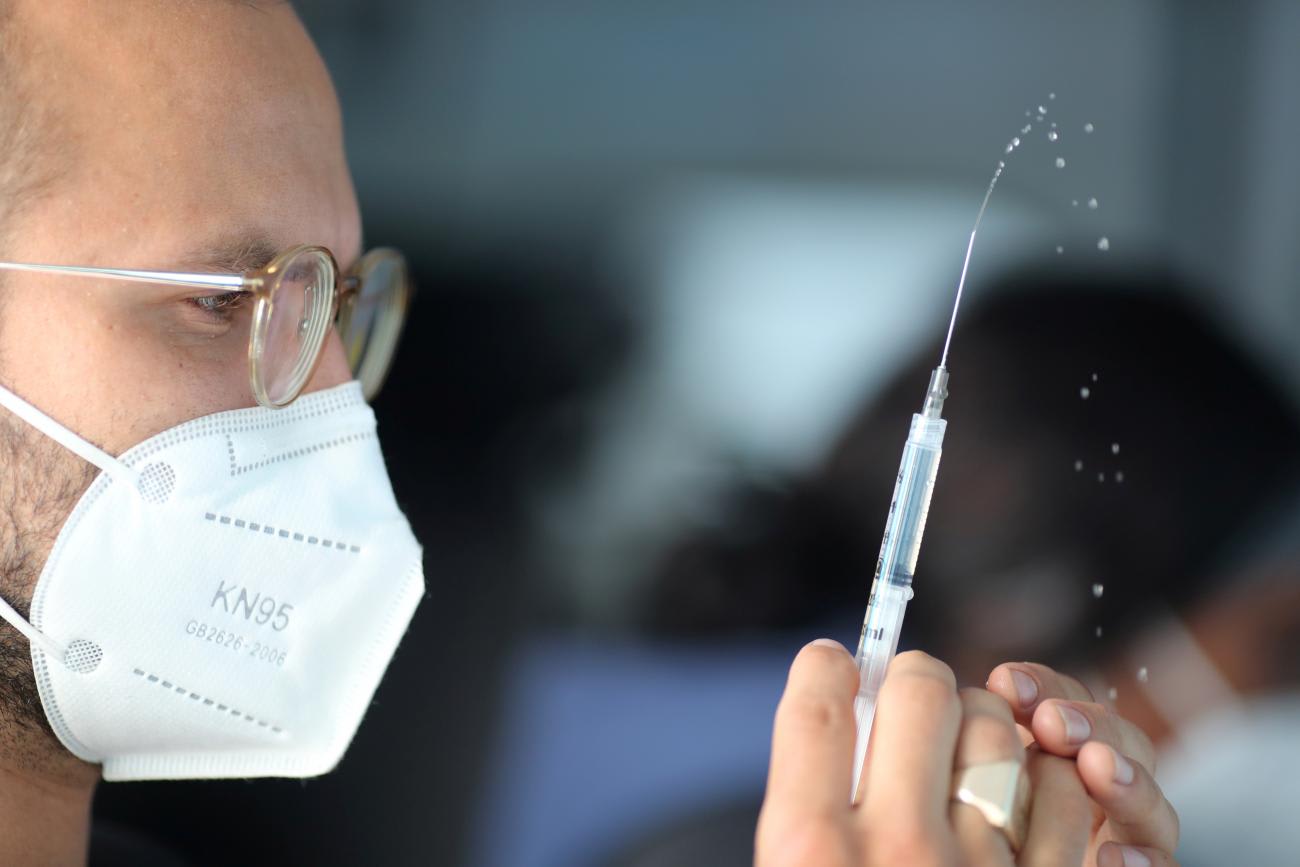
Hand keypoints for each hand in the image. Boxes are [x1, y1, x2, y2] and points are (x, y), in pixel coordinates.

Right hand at [755, 642, 1178, 865]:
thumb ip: (808, 813)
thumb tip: (845, 713)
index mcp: (808, 855)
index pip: (823, 706)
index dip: (829, 669)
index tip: (835, 666)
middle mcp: (897, 857)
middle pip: (922, 692)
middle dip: (916, 681)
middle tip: (911, 701)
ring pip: (1003, 731)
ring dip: (986, 727)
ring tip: (969, 755)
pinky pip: (1066, 794)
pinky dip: (1050, 782)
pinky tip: (1024, 803)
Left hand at [986, 662, 1180, 866]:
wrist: (995, 866)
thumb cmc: (975, 838)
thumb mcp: (971, 785)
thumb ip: (966, 745)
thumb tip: (928, 693)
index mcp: (1057, 757)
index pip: (1064, 702)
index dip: (1043, 685)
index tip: (1003, 682)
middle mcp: (1101, 792)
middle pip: (1120, 742)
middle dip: (1088, 722)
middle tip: (1050, 723)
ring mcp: (1128, 837)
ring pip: (1150, 803)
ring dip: (1127, 779)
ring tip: (1097, 767)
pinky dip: (1147, 861)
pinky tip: (1114, 856)